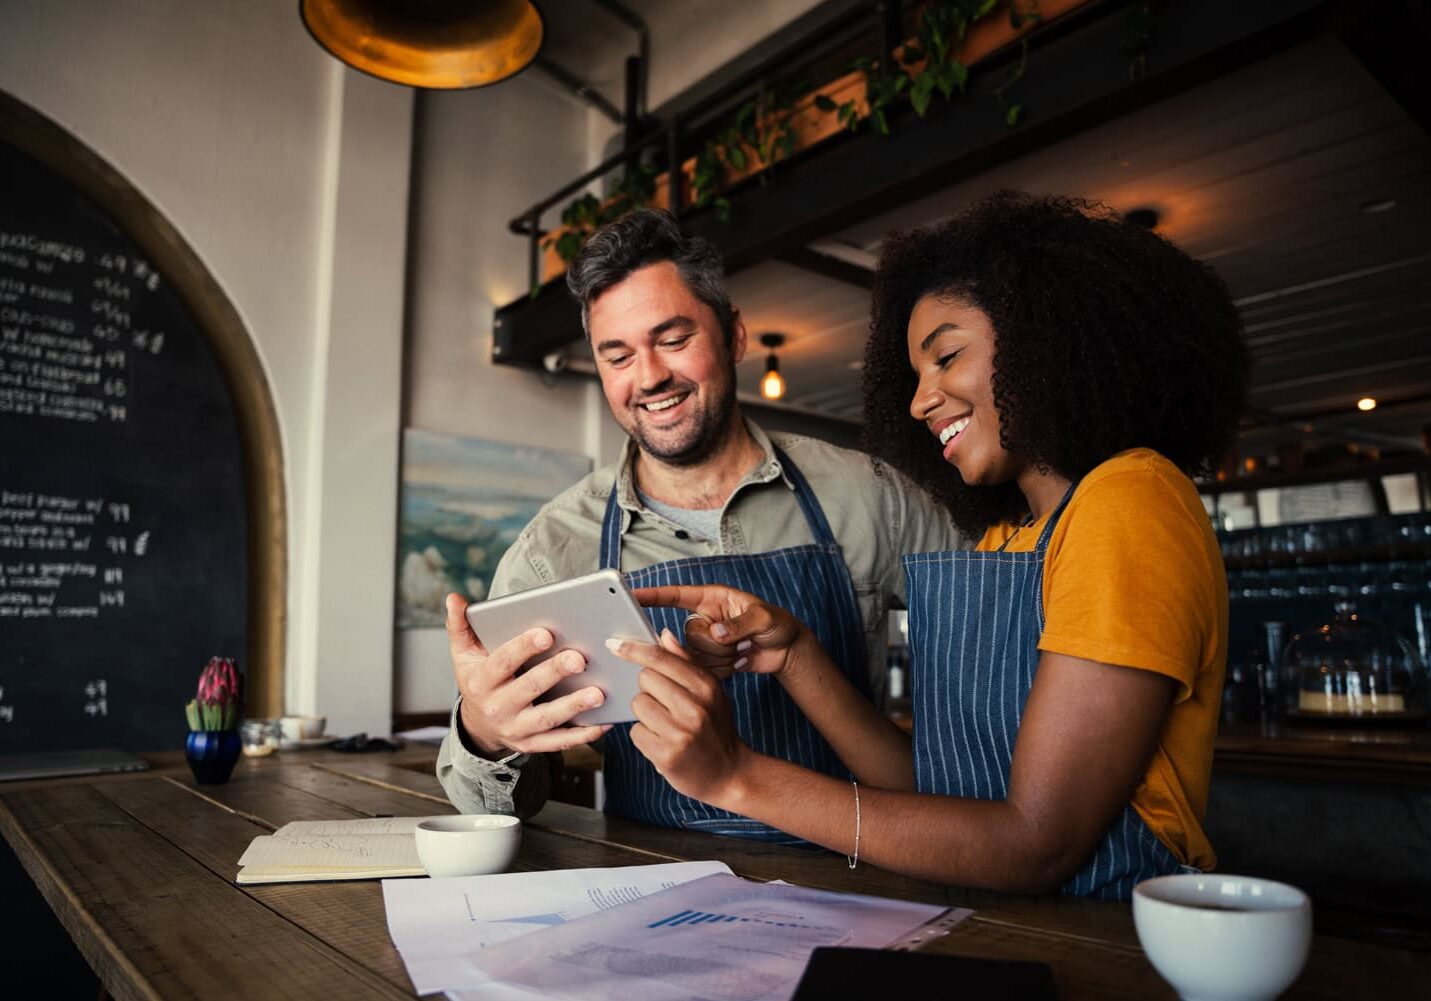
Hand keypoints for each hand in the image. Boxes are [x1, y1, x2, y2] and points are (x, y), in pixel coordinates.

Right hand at [446, 592, 610, 756]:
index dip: (523, 647)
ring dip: (573, 706)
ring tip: (598, 693)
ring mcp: (515, 728)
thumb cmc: (479, 680)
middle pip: (529, 689)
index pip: (502, 662)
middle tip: (580, 658)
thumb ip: (460, 626)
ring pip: (547, 718)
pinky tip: (603, 723)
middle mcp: (498, 706)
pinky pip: (558, 742)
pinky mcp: (532, 744)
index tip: (546, 633)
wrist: (478, 726)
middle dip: (554, 673)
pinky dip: (582, 735)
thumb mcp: (463, 655)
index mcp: (481, 681)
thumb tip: (454, 598)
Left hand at [613, 629, 749, 805]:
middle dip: (649, 689)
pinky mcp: (666, 755)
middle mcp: (695, 707)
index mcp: (706, 686)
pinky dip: (645, 737)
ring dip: (645, 714)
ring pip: (638, 705)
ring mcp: (681, 732)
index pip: (661, 659)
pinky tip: (663, 742)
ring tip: (666, 725)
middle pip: (645, 679)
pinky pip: (636, 732)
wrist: (730, 774)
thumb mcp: (711, 692)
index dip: (634, 649)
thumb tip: (663, 635)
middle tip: (666, 704)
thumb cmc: (716, 728)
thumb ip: (686, 662)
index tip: (614, 644)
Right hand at [633, 584, 811, 679]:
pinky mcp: (709, 661)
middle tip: (741, 641)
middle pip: (687, 635)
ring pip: (694, 656)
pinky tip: (740, 661)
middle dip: (715, 644)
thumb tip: (716, 633)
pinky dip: (724, 670)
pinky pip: (703, 671)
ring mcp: (705, 642)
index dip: (653, 596)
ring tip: (743, 649)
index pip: (676, 596)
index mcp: (712, 599)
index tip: (631, 596)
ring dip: (722, 658)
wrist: (786, 651)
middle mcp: (704, 619)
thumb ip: (739, 624)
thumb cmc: (778, 624)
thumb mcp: (764, 618)